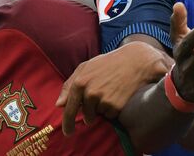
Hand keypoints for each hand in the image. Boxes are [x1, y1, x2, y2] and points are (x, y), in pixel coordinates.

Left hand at [56, 41, 170, 135]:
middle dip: (90, 114)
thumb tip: (59, 104)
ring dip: (102, 109)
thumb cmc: (108, 63)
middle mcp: (90, 92)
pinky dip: (113, 110)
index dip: (68, 123)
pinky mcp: (116, 106)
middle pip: (86, 115)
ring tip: (110, 92)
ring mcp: (103, 100)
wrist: (134, 62)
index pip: (69, 109)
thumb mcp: (86, 67)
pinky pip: (111, 116)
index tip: (68, 132)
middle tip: (98, 105)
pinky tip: (118, 95)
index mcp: (79, 82)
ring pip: (99, 115)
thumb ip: (69, 85)